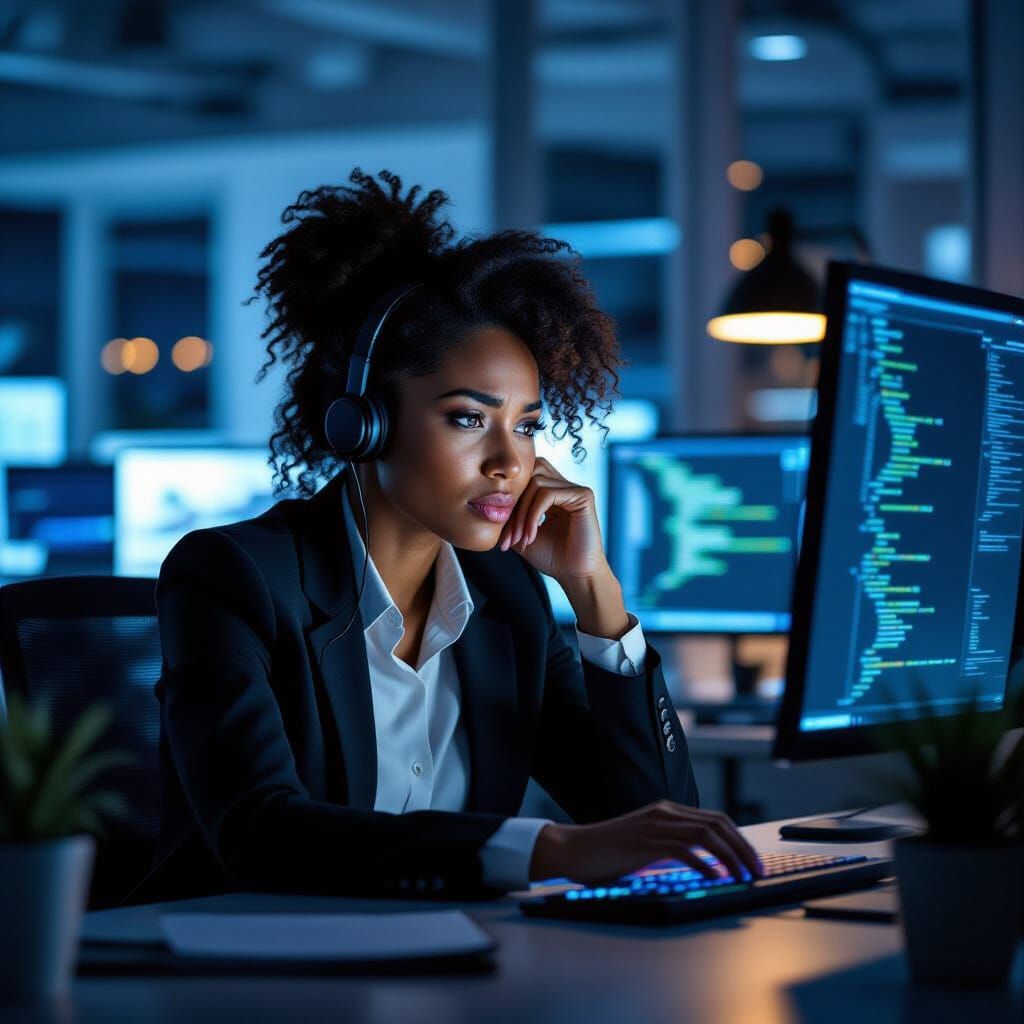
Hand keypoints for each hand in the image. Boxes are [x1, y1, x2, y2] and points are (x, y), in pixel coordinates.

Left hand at [497, 456, 606, 581]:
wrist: (574, 576)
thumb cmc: (552, 558)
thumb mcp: (520, 534)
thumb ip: (508, 516)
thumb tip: (487, 503)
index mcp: (552, 493)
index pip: (524, 480)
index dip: (509, 503)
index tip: (503, 535)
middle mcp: (564, 487)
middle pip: (530, 473)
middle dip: (514, 503)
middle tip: (509, 534)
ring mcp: (574, 489)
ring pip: (536, 483)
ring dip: (522, 513)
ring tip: (521, 538)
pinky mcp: (583, 495)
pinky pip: (547, 494)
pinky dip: (533, 515)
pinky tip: (532, 535)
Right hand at [529, 801, 764, 885]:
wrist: (573, 849)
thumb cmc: (607, 852)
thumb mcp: (646, 845)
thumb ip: (671, 847)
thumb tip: (705, 866)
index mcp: (667, 811)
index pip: (716, 820)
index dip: (739, 840)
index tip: (753, 862)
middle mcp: (664, 812)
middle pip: (718, 824)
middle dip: (743, 849)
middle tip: (757, 871)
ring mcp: (654, 825)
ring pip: (706, 835)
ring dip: (730, 858)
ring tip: (742, 878)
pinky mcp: (644, 842)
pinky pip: (684, 850)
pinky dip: (705, 864)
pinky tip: (714, 879)